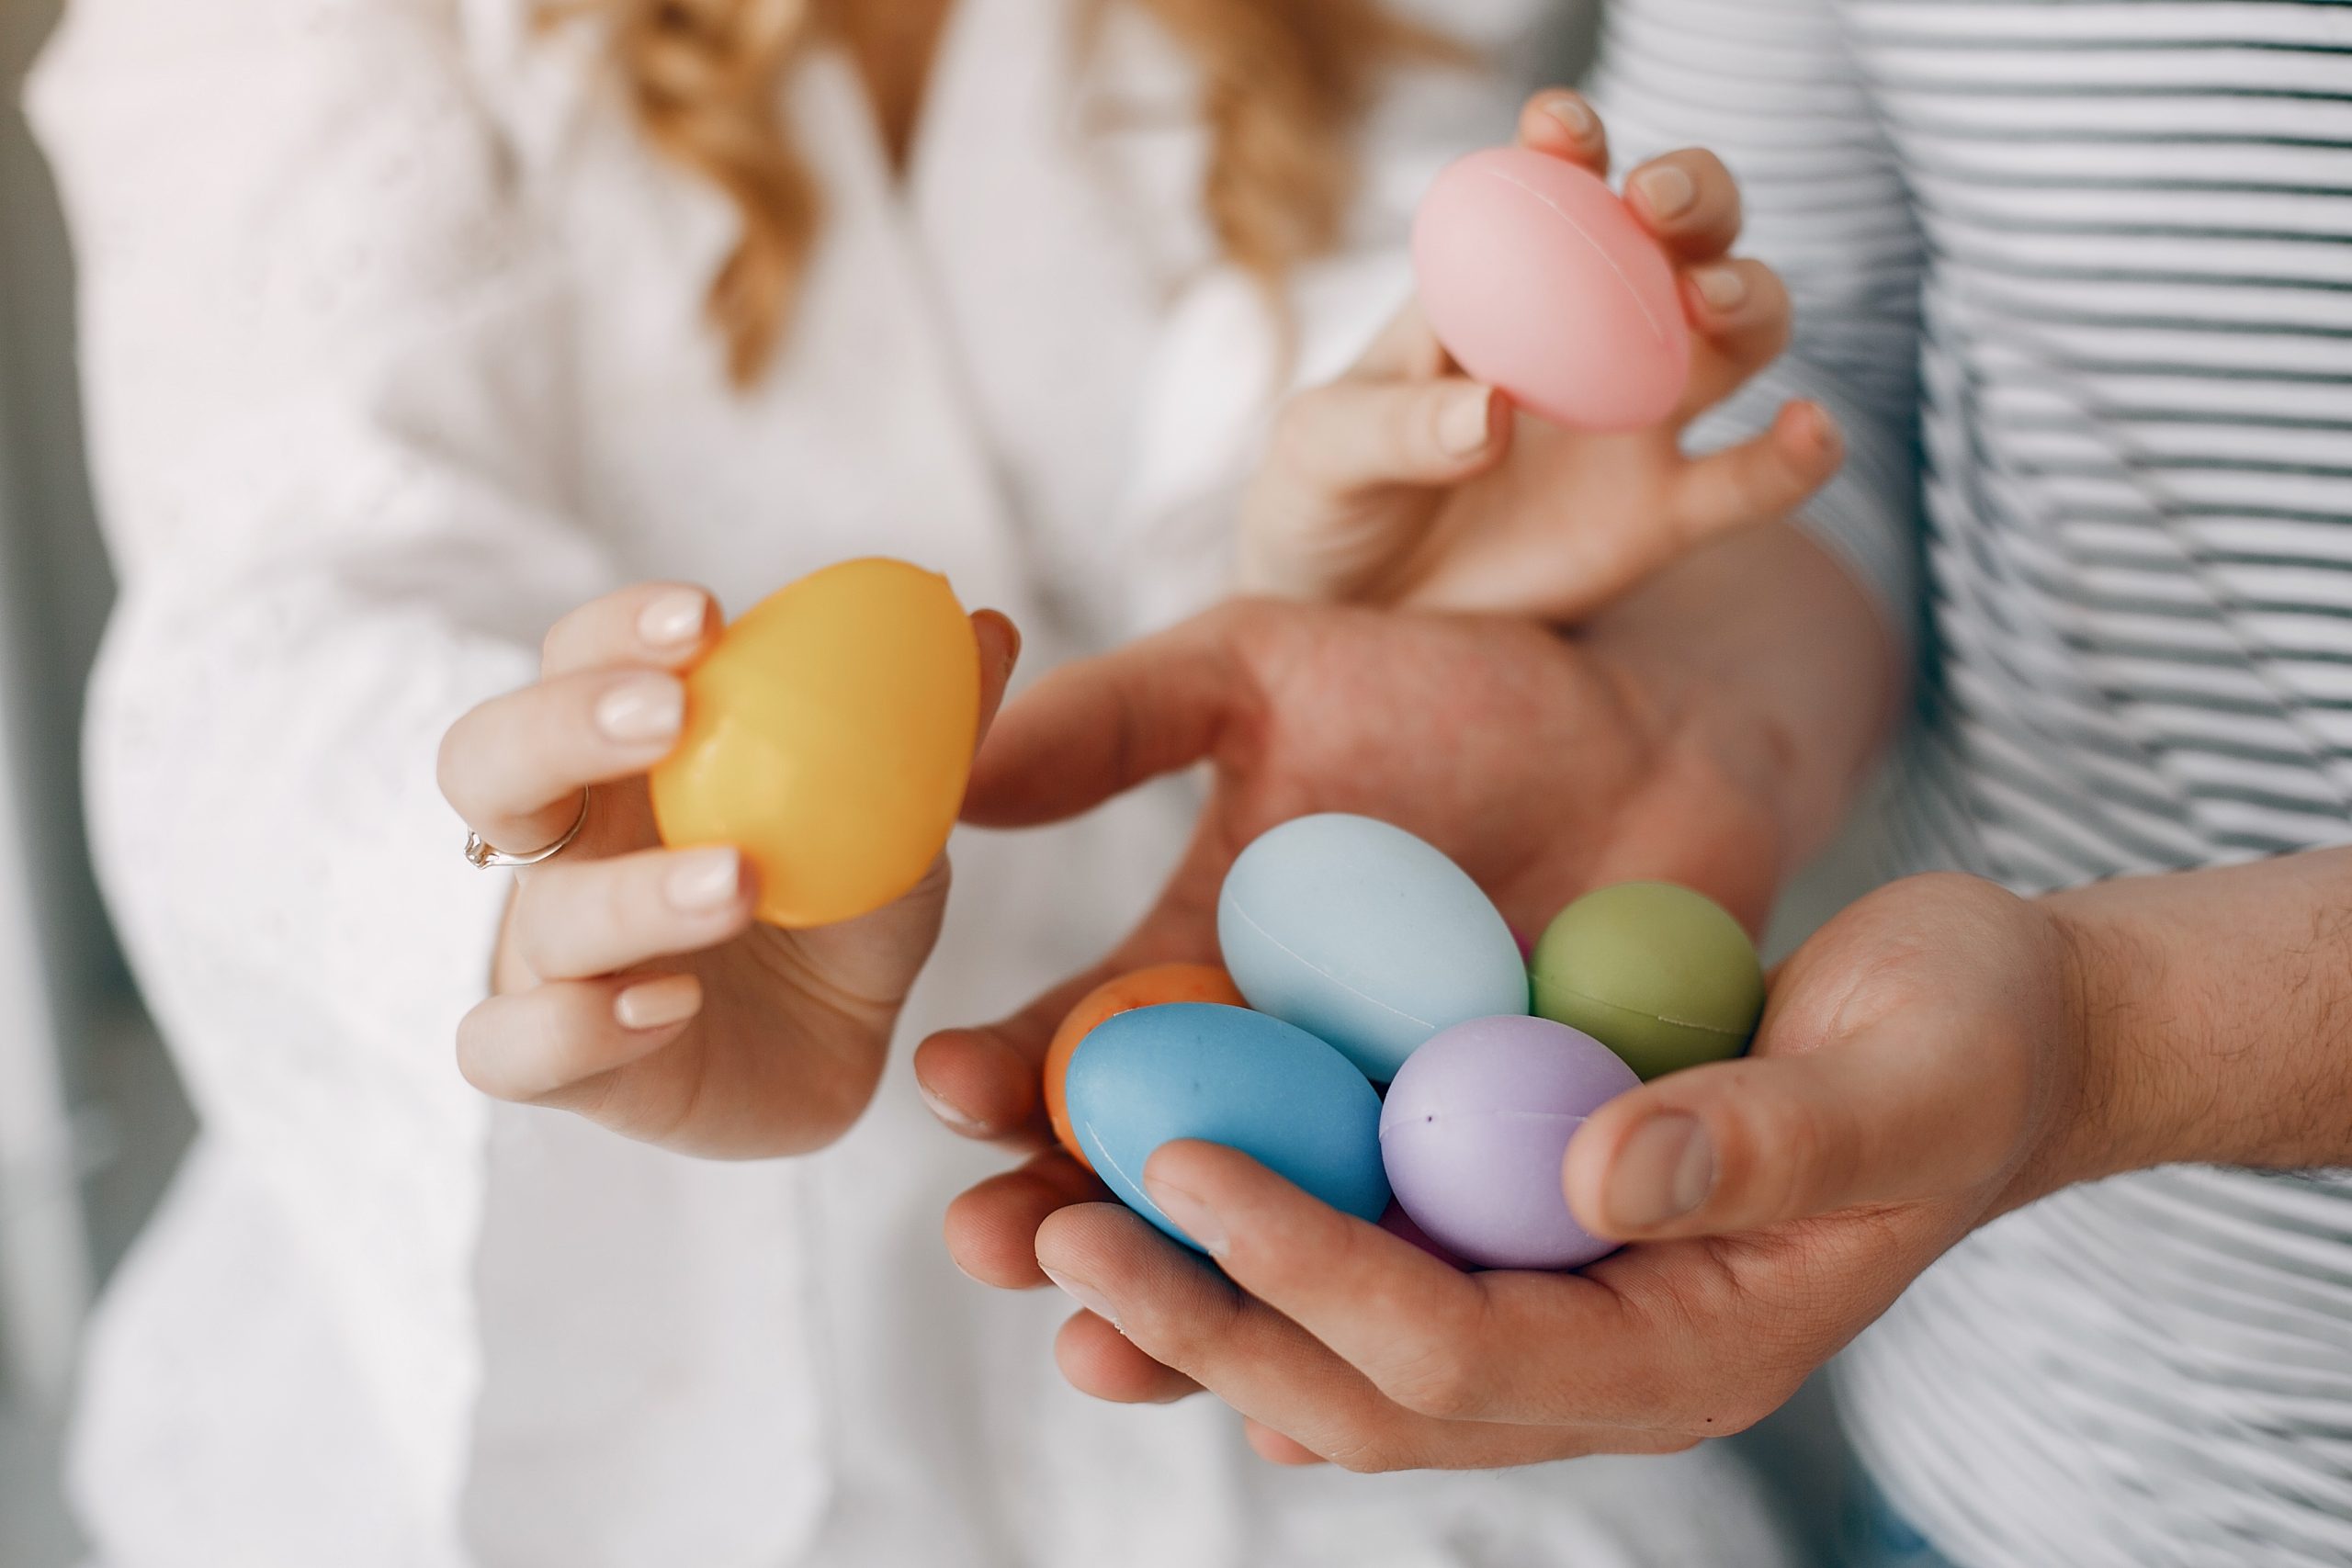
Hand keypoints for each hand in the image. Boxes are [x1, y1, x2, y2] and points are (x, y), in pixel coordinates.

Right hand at [436, 582, 1018, 1156]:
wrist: (842, 1048)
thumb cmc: (836, 902)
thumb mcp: (896, 812)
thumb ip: (930, 728)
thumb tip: (986, 624)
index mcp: (624, 760)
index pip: (576, 659)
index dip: (617, 629)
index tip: (705, 618)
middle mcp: (564, 848)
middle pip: (487, 760)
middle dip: (564, 723)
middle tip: (670, 716)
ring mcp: (547, 958)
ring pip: (537, 914)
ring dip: (633, 893)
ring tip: (736, 881)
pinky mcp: (561, 1065)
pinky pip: (510, 1048)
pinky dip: (576, 1027)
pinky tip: (670, 1006)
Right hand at [915, 582, 1805, 1286]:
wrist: (1651, 734)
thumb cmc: (1446, 691)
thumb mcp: (1266, 673)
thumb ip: (1116, 720)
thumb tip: (953, 775)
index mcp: (1185, 980)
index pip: (1067, 1047)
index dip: (1000, 1075)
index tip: (951, 1088)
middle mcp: (1261, 1090)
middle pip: (1136, 1182)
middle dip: (1056, 1227)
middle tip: (1002, 1250)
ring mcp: (1372, 1156)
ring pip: (1261, 1260)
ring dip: (1178, 1307)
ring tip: (1109, 1341)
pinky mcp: (1491, 1197)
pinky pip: (1420, 1274)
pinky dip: (1360, 1324)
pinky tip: (1298, 1379)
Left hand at [1010, 872, 2097, 1469]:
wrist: (1994, 1033)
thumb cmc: (1967, 1039)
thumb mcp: (1904, 1070)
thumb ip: (1771, 1135)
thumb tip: (1597, 1175)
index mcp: (1692, 1351)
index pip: (1457, 1349)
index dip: (1308, 1269)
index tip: (1177, 1169)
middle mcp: (1604, 1363)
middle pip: (1362, 1384)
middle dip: (1198, 1315)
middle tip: (1041, 1228)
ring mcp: (1561, 1315)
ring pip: (1343, 1348)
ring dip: (1193, 1299)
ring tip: (1041, 1227)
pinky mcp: (1529, 1248)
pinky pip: (1373, 1273)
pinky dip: (1262, 1248)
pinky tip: (1163, 1198)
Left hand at [1239, 89, 1840, 618]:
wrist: (1349, 623)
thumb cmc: (1324, 503)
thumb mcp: (1323, 453)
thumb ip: (1398, 426)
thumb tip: (1490, 413)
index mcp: (1499, 285)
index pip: (1550, 190)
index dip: (1569, 146)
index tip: (1558, 127)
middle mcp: (1591, 331)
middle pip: (1682, 233)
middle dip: (1692, 197)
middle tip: (1654, 204)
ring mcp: (1638, 419)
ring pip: (1741, 331)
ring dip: (1746, 297)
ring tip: (1706, 302)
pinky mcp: (1665, 515)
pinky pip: (1752, 479)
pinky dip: (1798, 454)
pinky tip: (1811, 431)